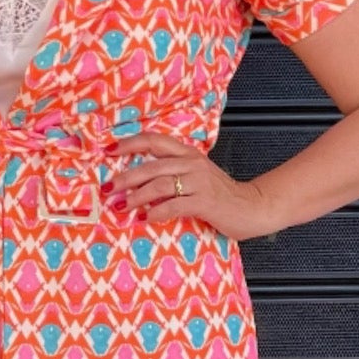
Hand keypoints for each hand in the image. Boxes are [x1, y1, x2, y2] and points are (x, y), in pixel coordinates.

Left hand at [105, 132, 278, 239]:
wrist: (251, 206)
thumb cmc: (219, 194)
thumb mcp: (195, 175)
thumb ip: (171, 173)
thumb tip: (136, 181)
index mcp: (188, 153)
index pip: (154, 141)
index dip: (129, 144)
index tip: (107, 151)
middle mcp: (192, 163)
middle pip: (151, 166)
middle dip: (125, 177)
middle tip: (106, 189)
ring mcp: (199, 182)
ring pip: (160, 185)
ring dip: (136, 197)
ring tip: (120, 206)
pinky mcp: (205, 202)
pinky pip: (174, 206)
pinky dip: (156, 212)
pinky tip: (144, 218)